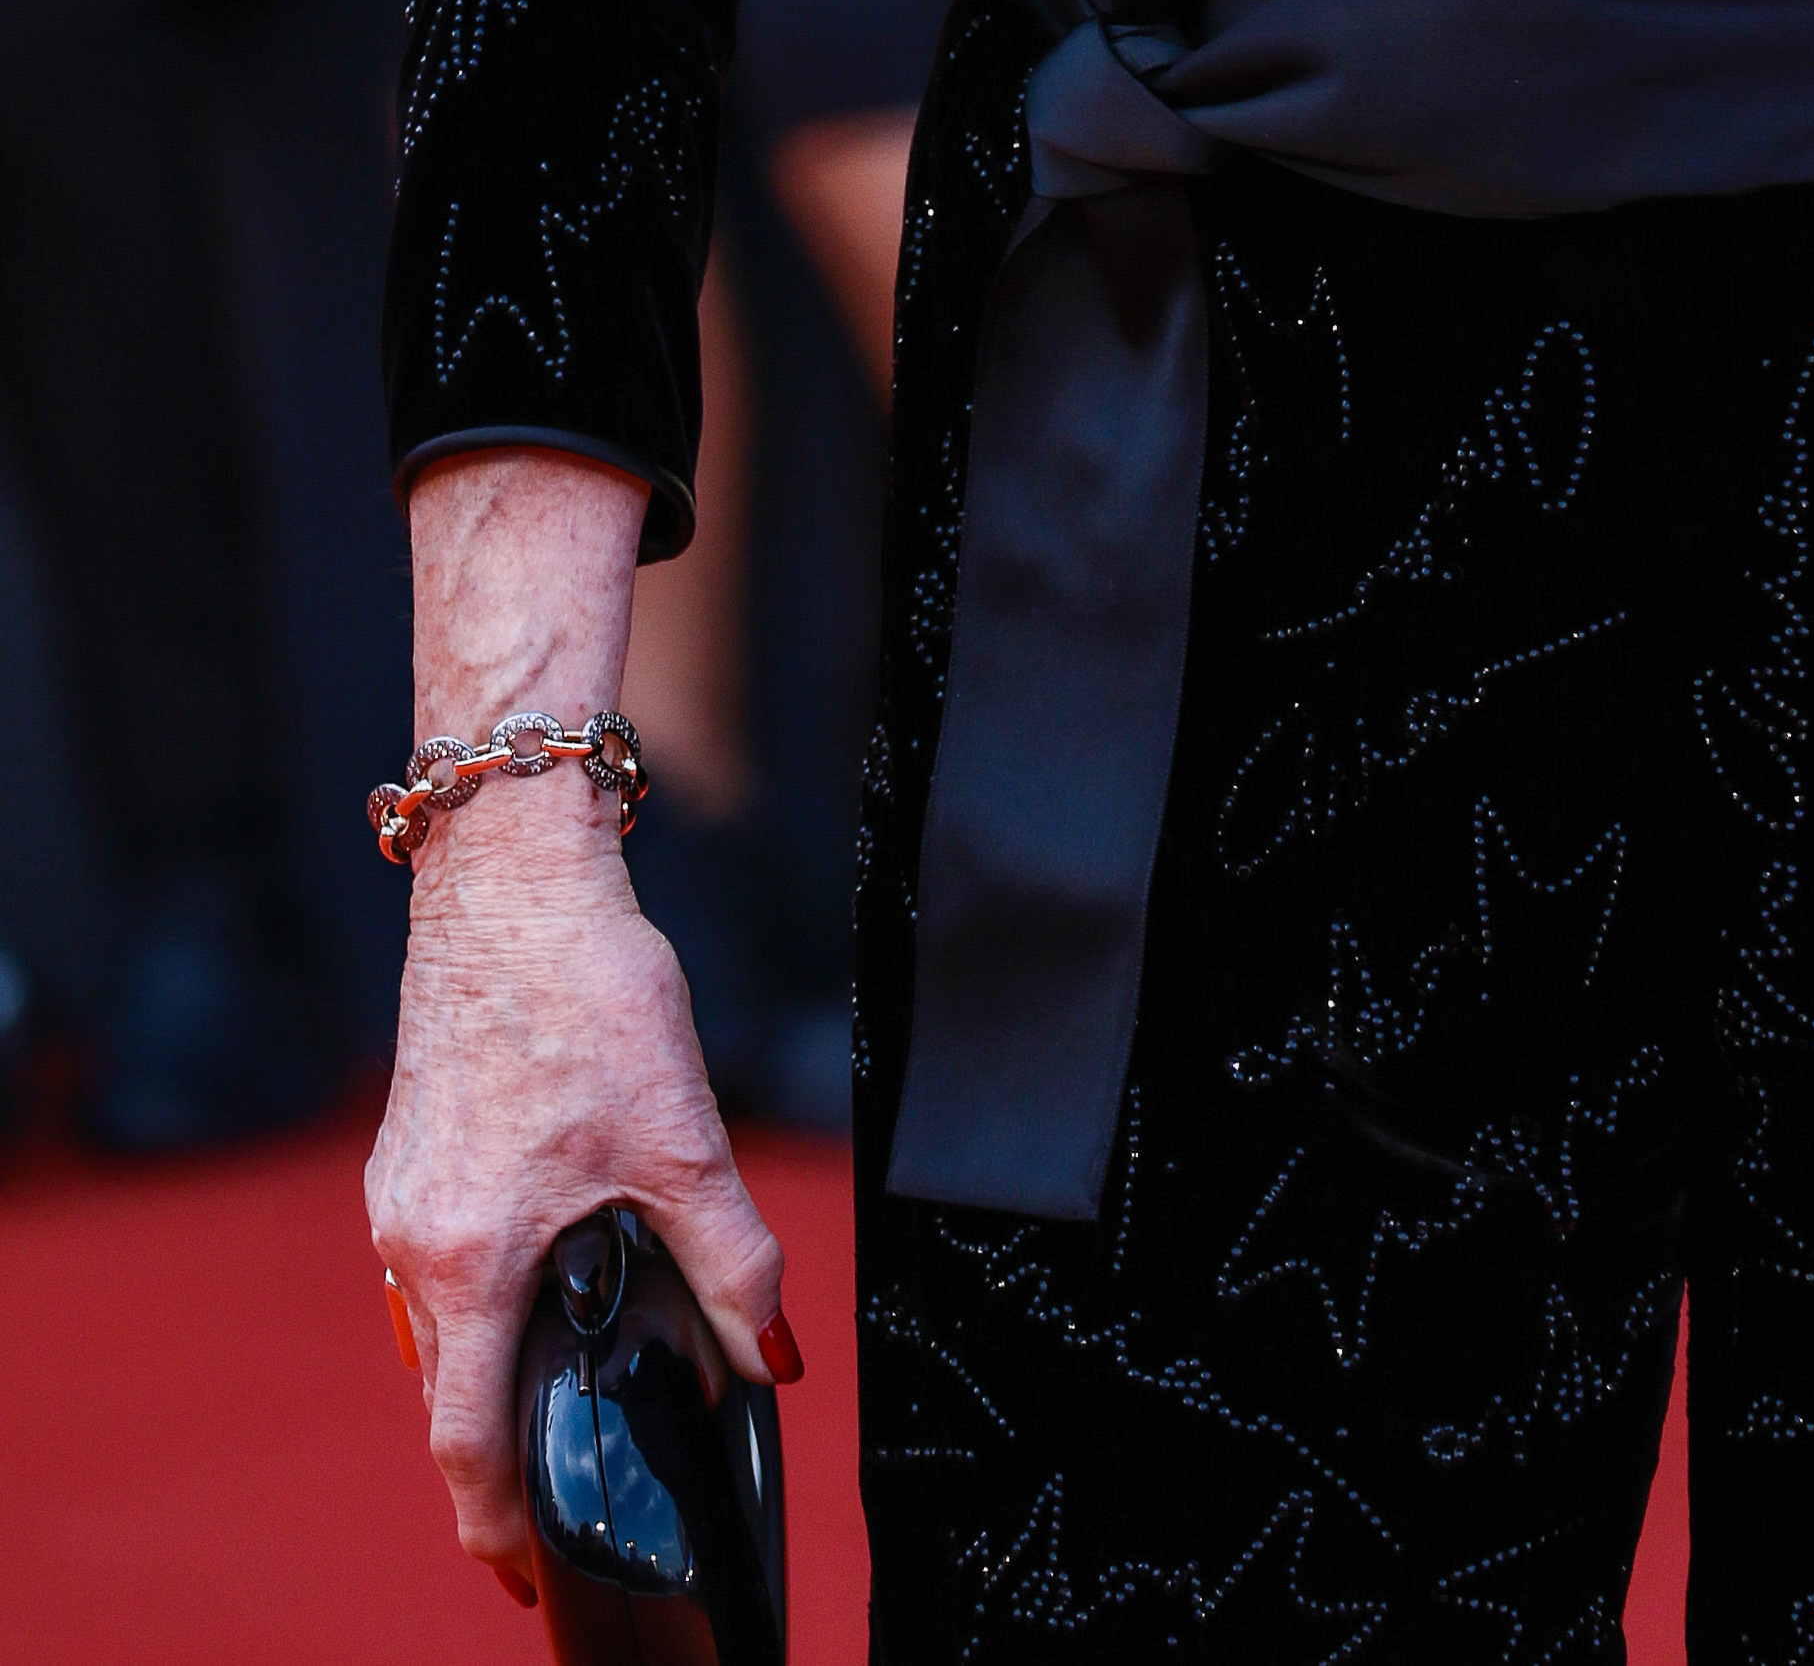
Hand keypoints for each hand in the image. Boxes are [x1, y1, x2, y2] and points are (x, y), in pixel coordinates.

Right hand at [364, 777, 790, 1599]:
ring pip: (435, 1331)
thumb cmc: (586, 992)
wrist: (512, 875)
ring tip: (547, 1412)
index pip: (466, 1440)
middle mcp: (412, 1243)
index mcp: (468, 1261)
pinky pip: (433, 1268)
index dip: (497, 1522)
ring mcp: (402, 1196)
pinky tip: (531, 1287)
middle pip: (445, 1393)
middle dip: (495, 1464)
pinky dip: (475, 1307)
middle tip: (548, 1512)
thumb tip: (774, 1356)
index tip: (525, 1575)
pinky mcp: (411, 1152)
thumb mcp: (682, 1137)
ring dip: (483, 1381)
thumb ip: (732, 1260)